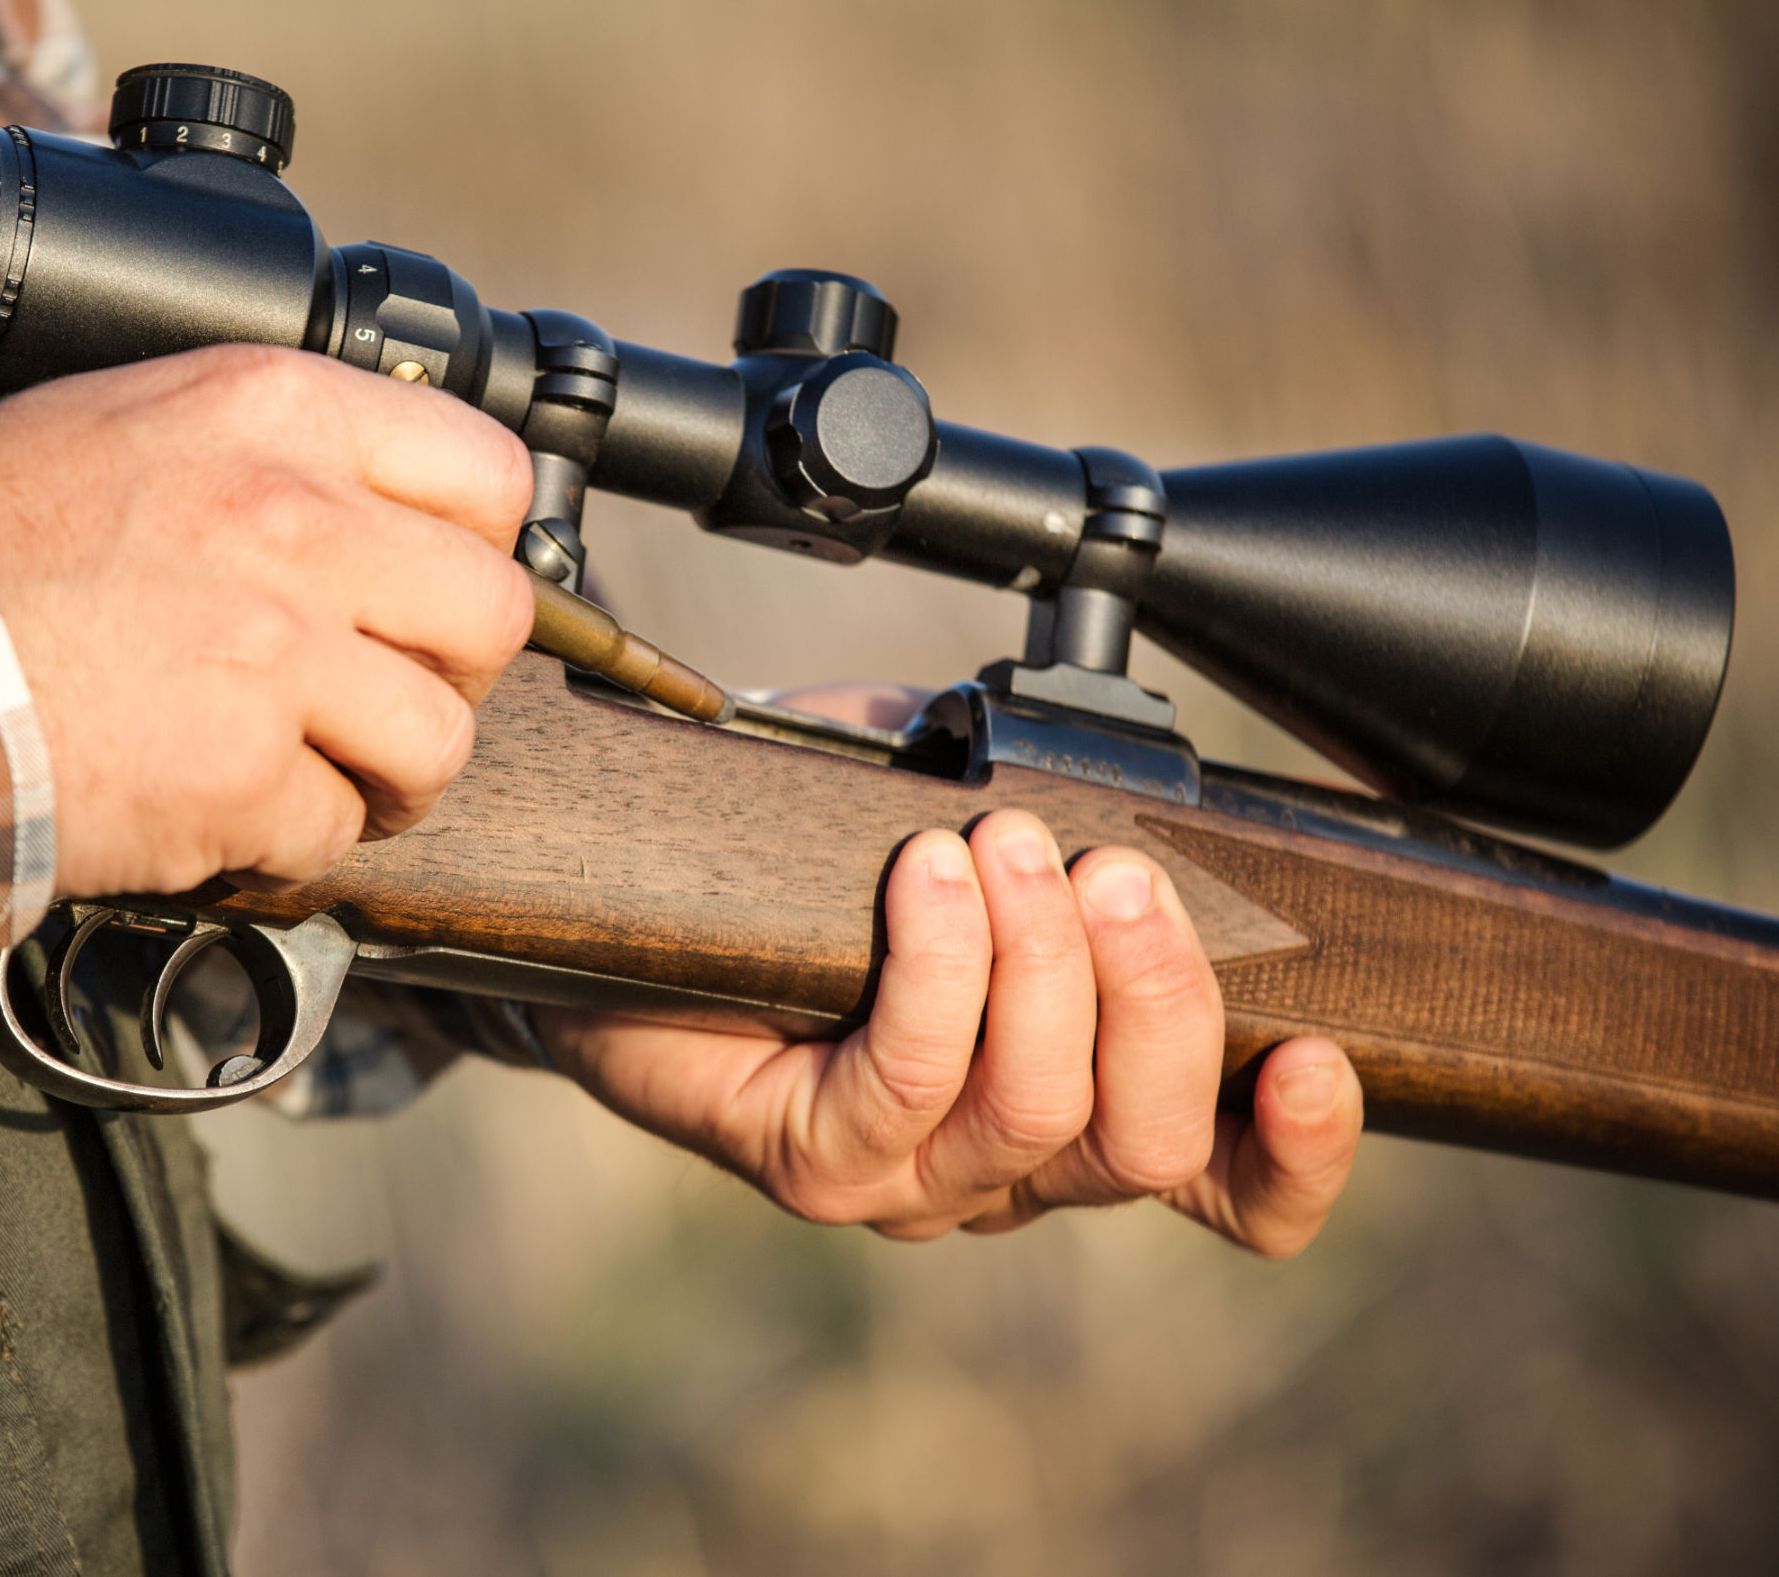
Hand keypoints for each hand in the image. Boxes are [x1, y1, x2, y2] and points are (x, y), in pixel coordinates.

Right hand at [0, 346, 532, 896]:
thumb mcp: (129, 425)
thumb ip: (267, 455)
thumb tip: (371, 507)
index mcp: (276, 411)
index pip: (486, 471)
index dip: (476, 547)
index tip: (437, 590)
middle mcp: (297, 519)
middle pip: (492, 613)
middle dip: (453, 672)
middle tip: (388, 693)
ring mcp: (278, 652)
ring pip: (439, 738)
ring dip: (391, 774)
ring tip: (322, 773)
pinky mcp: (242, 773)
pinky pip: (334, 828)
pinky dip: (289, 841)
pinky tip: (225, 812)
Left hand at [543, 804, 1363, 1257]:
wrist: (628, 910)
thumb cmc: (809, 863)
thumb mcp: (959, 807)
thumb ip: (1057, 805)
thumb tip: (1118, 764)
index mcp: (1078, 1107)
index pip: (1229, 1184)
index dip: (1297, 1150)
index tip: (1321, 1055)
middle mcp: (1006, 1170)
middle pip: (1147, 1143)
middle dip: (1157, 995)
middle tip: (1117, 871)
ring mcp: (909, 1180)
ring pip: (1035, 1115)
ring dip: (1042, 966)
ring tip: (1005, 844)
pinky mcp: (813, 1162)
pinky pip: (905, 1081)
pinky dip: (938, 969)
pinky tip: (927, 876)